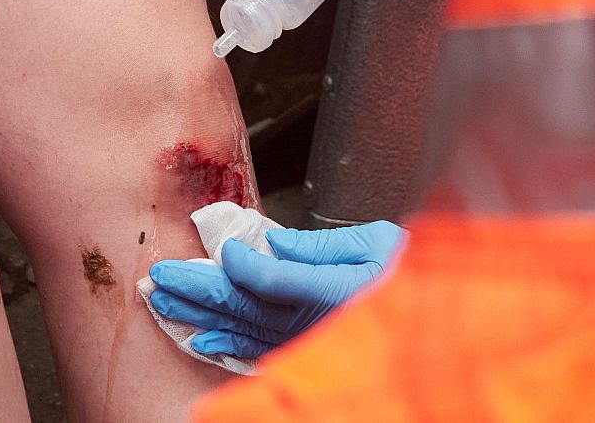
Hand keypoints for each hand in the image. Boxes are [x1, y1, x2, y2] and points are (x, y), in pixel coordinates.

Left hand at [148, 220, 405, 360]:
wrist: (435, 325)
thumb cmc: (410, 276)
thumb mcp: (375, 243)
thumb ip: (320, 246)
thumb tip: (272, 243)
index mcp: (337, 290)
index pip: (274, 282)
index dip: (241, 267)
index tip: (223, 250)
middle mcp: (317, 322)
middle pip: (246, 307)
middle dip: (199, 291)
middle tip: (159, 278)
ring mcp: (310, 341)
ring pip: (244, 329)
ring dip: (200, 315)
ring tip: (163, 302)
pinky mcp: (307, 351)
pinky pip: (259, 350)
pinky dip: (227, 343)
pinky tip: (198, 337)